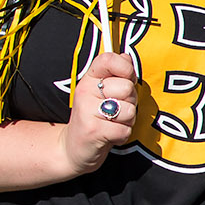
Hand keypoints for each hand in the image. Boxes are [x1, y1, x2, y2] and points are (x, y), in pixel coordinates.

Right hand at [61, 52, 137, 176]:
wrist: (74, 148)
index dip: (125, 68)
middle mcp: (85, 91)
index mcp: (89, 79)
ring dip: (127, 121)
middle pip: (127, 88)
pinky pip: (125, 130)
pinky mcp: (93, 131)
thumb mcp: (104, 93)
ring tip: (113, 123)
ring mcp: (87, 111)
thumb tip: (126, 56)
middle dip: (130, 101)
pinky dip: (122, 135)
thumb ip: (118, 75)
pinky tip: (110, 135)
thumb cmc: (97, 118)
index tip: (125, 79)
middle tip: (117, 110)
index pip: (108, 59)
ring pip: (129, 110)